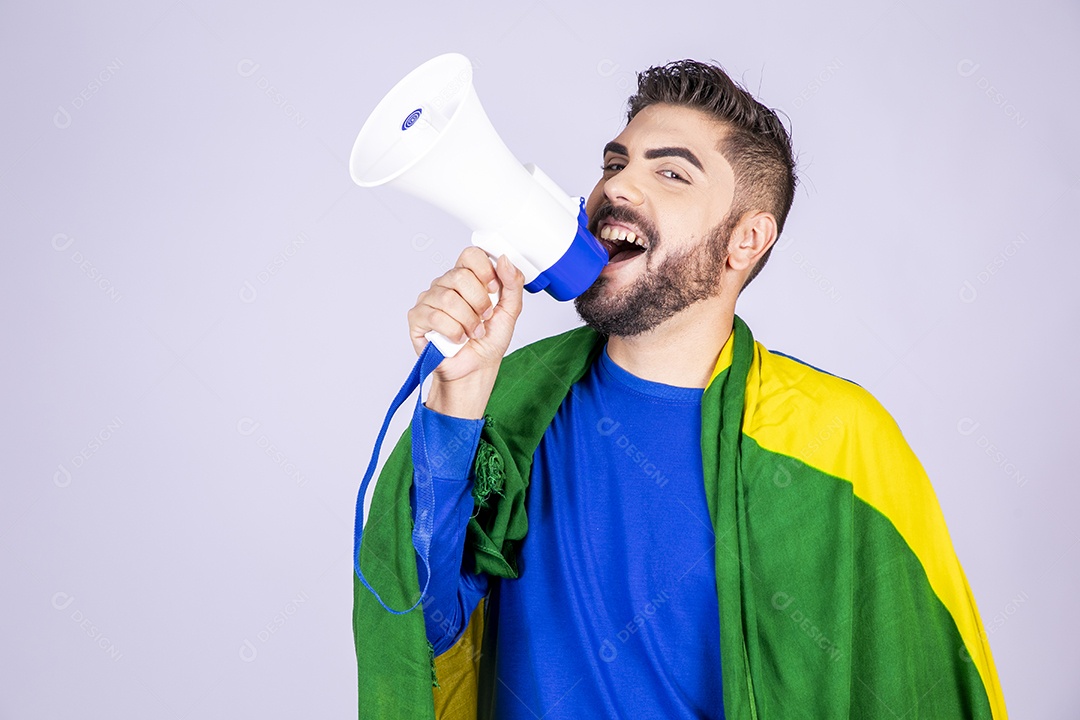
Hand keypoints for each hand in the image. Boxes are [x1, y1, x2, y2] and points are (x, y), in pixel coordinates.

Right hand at [407, 247, 523, 416]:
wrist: (476, 369)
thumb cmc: (488, 341)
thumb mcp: (510, 311)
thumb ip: (512, 283)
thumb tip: (504, 259)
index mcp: (466, 278)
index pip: (470, 255)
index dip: (484, 270)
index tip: (493, 289)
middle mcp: (445, 285)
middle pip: (460, 276)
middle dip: (479, 302)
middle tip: (484, 318)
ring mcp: (429, 300)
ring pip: (448, 298)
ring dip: (468, 321)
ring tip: (472, 332)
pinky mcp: (417, 318)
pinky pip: (435, 317)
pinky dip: (453, 332)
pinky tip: (457, 339)